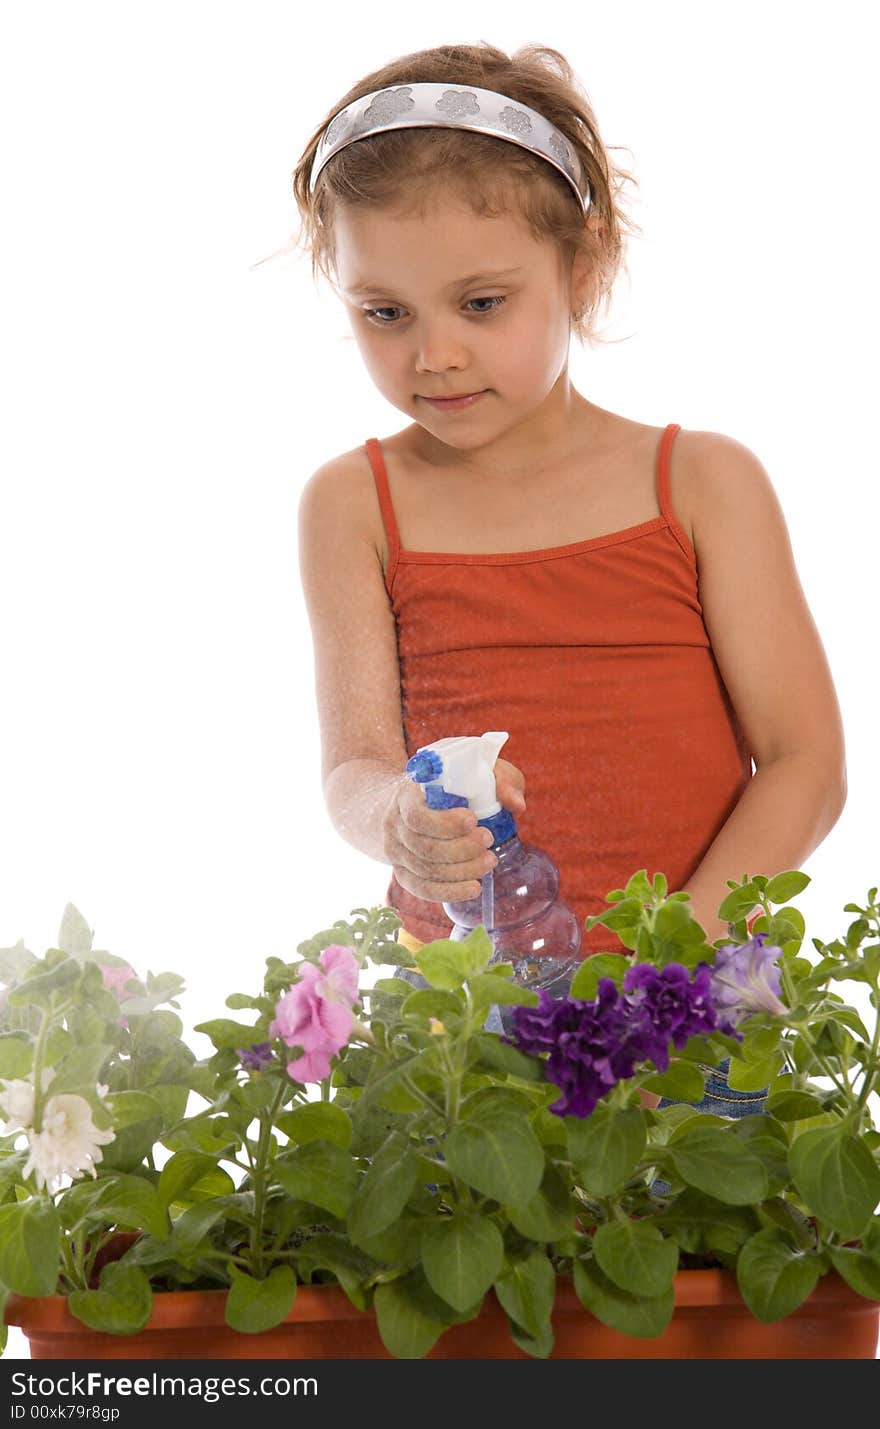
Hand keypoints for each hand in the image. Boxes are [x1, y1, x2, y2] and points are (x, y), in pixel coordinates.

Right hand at [381, 759, 525, 905]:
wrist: (414, 803)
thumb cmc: (452, 785)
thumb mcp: (477, 771)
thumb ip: (500, 780)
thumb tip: (516, 803)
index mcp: (407, 795)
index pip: (417, 815)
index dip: (445, 823)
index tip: (473, 820)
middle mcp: (394, 823)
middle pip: (423, 846)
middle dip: (461, 849)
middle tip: (488, 840)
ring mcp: (396, 850)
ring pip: (425, 870)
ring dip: (462, 871)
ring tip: (489, 861)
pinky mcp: (402, 872)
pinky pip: (421, 888)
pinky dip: (449, 892)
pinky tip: (473, 888)